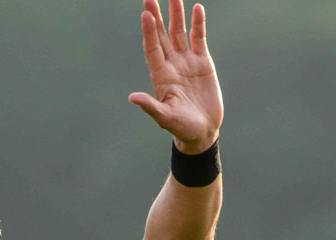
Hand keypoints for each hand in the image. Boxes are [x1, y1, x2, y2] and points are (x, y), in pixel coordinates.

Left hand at [128, 0, 222, 154]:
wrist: (202, 131)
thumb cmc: (181, 128)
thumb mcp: (165, 118)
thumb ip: (151, 107)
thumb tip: (132, 98)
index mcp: (161, 76)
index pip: (152, 48)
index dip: (149, 32)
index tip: (145, 14)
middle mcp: (172, 64)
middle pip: (162, 35)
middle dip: (157, 16)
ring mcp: (187, 61)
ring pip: (180, 32)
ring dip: (177, 14)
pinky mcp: (203, 62)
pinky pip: (199, 38)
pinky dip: (198, 24)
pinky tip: (197, 8)